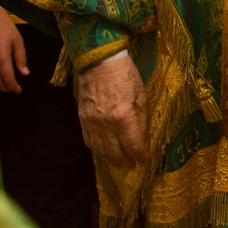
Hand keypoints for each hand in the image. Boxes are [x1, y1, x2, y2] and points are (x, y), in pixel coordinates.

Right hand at [0, 3, 28, 92]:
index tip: (18, 91)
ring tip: (4, 84)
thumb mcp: (17, 40)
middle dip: (6, 88)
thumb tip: (25, 73)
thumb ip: (21, 57)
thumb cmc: (4, 26)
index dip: (14, 87)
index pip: (8, 78)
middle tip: (12, 88)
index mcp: (2, 58)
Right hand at [74, 51, 148, 170]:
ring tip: (119, 164)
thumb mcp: (141, 95)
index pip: (134, 145)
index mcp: (123, 117)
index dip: (141, 155)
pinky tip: (103, 152)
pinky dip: (97, 150)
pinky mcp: (82, 118)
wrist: (99, 61)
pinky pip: (88, 140)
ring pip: (101, 150)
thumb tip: (142, 138)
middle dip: (126, 162)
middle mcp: (106, 123)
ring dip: (111, 160)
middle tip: (132, 166)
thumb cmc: (124, 74)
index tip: (145, 160)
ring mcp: (92, 122)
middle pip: (116, 152)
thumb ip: (141, 119)